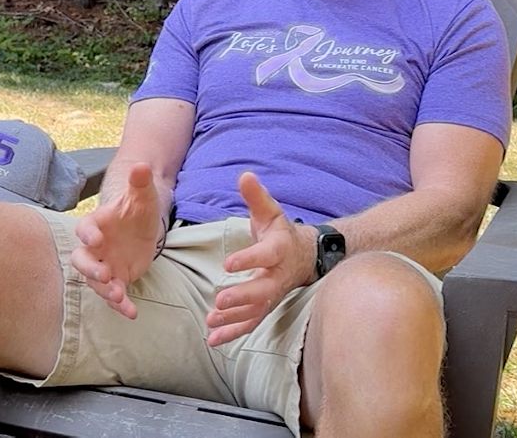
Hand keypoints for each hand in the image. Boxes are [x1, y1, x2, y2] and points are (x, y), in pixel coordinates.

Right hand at [70, 162, 165, 319]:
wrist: (142, 225)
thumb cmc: (137, 207)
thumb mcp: (142, 195)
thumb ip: (139, 182)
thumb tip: (142, 165)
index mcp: (97, 224)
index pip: (85, 229)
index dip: (88, 234)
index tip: (95, 239)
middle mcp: (95, 247)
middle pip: (82, 260)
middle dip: (89, 268)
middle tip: (103, 274)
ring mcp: (104, 265)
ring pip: (95, 281)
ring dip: (105, 290)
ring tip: (119, 296)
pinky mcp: (116, 279)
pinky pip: (114, 295)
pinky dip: (121, 305)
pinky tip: (132, 312)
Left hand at [206, 172, 315, 346]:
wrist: (304, 257)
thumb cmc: (281, 232)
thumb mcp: (270, 212)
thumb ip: (256, 196)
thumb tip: (244, 175)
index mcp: (278, 249)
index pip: (265, 255)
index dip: (249, 259)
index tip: (229, 263)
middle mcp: (277, 276)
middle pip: (262, 289)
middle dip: (242, 296)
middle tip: (220, 300)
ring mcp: (272, 295)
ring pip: (255, 311)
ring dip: (234, 318)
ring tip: (212, 321)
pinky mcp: (264, 308)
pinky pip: (250, 323)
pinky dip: (233, 333)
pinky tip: (214, 341)